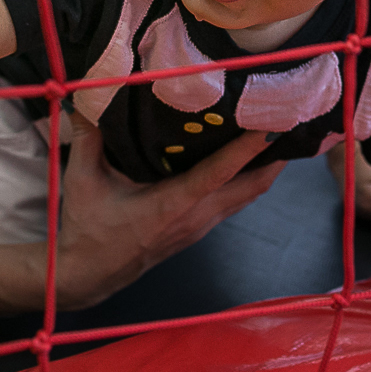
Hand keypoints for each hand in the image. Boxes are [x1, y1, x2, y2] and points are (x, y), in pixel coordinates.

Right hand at [55, 113, 283, 308]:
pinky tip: (246, 159)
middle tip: (288, 120)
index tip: (269, 124)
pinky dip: (248, 179)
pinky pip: (235, 201)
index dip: (246, 149)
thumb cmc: (88, 227)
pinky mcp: (198, 229)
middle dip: (274, 156)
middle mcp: (197, 216)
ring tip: (276, 134)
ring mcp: (201, 225)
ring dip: (265, 168)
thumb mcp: (82, 180)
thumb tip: (89, 97)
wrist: (88, 274)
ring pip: (247, 196)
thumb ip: (88, 136)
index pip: (219, 173)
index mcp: (173, 204)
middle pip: (252, 187)